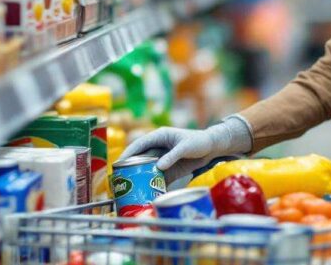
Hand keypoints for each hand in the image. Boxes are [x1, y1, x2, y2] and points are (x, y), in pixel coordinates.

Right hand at [119, 118, 251, 182]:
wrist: (212, 148)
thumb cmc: (199, 141)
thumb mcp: (186, 147)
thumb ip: (172, 156)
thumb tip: (158, 167)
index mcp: (159, 136)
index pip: (140, 144)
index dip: (128, 153)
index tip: (118, 163)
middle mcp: (158, 148)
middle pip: (140, 158)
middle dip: (130, 168)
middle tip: (120, 179)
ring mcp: (163, 158)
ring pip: (147, 168)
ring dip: (140, 177)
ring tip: (130, 188)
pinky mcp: (169, 169)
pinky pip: (157, 177)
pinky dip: (152, 184)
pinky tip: (147, 192)